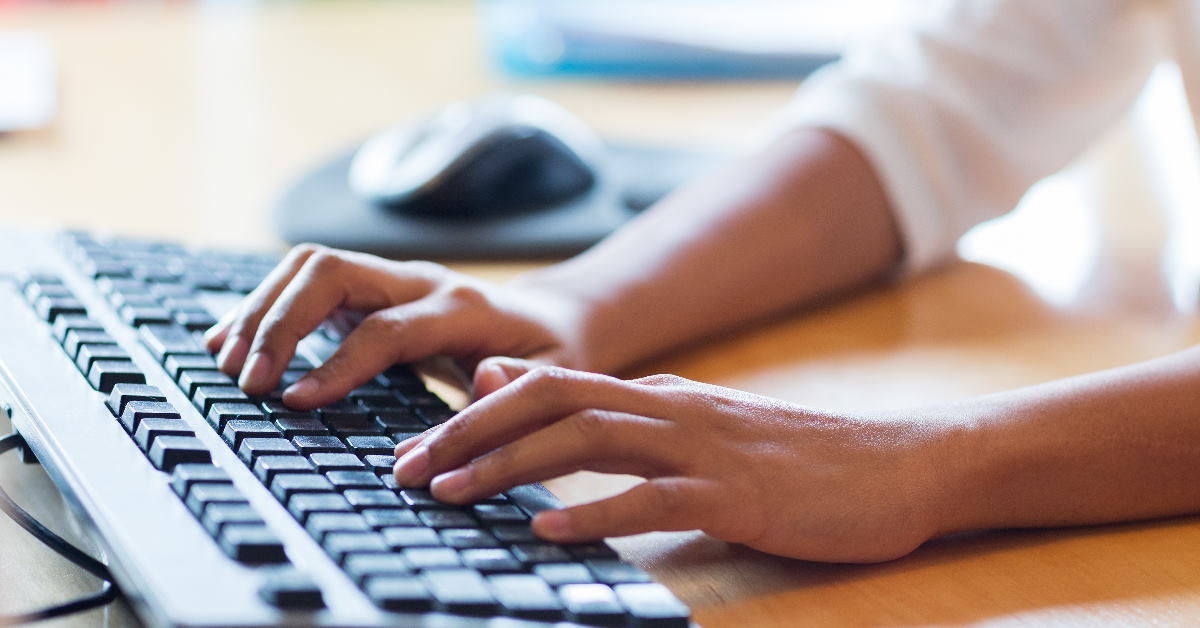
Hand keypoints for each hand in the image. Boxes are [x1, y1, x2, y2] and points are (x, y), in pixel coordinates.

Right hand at [204, 244, 583, 408]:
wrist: (555, 322)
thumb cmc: (555, 358)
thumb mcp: (557, 378)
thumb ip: (522, 384)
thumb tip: (485, 381)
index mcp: (465, 307)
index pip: (388, 326)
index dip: (340, 363)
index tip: (295, 401)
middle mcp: (421, 281)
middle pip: (333, 272)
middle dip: (281, 321)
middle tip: (248, 380)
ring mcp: (392, 279)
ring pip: (311, 267)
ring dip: (263, 309)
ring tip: (226, 363)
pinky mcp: (370, 290)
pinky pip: (307, 283)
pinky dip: (265, 307)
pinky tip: (233, 341)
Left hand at [394, 359, 947, 562]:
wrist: (897, 465)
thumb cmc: (794, 459)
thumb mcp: (697, 429)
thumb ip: (623, 418)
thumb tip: (545, 406)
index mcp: (658, 395)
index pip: (547, 387)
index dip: (473, 413)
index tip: (416, 446)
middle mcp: (670, 408)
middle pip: (550, 403)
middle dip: (468, 433)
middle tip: (404, 468)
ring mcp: (703, 447)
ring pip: (587, 442)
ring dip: (510, 467)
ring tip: (450, 494)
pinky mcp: (736, 493)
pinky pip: (653, 499)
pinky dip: (594, 513)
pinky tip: (549, 532)